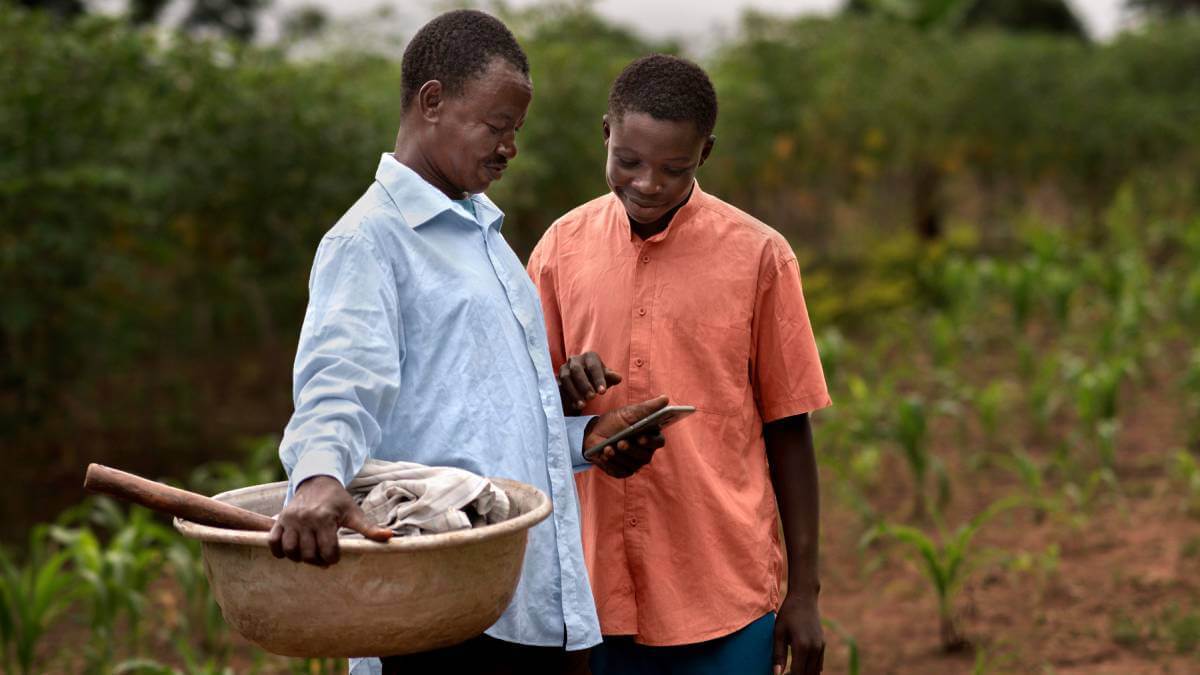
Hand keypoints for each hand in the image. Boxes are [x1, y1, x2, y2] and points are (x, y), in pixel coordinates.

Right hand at [268, 475, 392, 565]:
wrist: (317, 481)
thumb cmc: (338, 500)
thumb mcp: (355, 513)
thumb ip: (369, 528)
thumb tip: (390, 538)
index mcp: (325, 518)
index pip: (327, 551)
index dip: (332, 559)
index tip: (335, 557)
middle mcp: (306, 519)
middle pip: (308, 554)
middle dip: (317, 561)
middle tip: (323, 557)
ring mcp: (290, 520)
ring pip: (290, 551)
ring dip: (299, 557)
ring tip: (308, 553)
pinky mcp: (280, 520)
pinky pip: (273, 542)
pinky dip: (279, 551)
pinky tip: (291, 550)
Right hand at [559, 351, 621, 412]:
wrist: (584, 382)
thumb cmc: (597, 379)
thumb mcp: (606, 378)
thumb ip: (612, 377)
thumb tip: (617, 378)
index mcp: (590, 357)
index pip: (593, 366)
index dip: (598, 379)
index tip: (602, 392)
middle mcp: (575, 360)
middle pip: (577, 370)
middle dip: (584, 385)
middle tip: (592, 397)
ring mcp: (564, 368)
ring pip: (566, 378)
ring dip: (574, 392)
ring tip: (582, 405)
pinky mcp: (557, 378)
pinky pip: (559, 386)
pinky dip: (566, 396)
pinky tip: (574, 406)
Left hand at [583, 395, 668, 477]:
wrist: (595, 432)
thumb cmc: (615, 422)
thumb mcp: (629, 412)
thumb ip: (647, 407)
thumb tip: (665, 398)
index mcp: (651, 437)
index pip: (658, 442)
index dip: (650, 441)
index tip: (640, 437)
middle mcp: (645, 452)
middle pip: (645, 456)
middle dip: (632, 450)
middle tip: (621, 443)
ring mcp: (634, 464)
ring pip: (632, 465)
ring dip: (619, 457)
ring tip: (608, 448)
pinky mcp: (622, 471)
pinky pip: (619, 471)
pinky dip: (611, 464)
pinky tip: (604, 455)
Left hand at [774, 593, 824, 673]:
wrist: (804, 598)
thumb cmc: (788, 614)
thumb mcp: (778, 632)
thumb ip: (778, 654)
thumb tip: (776, 674)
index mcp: (802, 646)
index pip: (797, 673)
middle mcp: (815, 649)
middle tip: (785, 673)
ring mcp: (821, 647)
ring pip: (815, 672)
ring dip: (804, 674)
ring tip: (790, 670)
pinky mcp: (823, 645)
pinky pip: (819, 665)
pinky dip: (810, 669)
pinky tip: (798, 665)